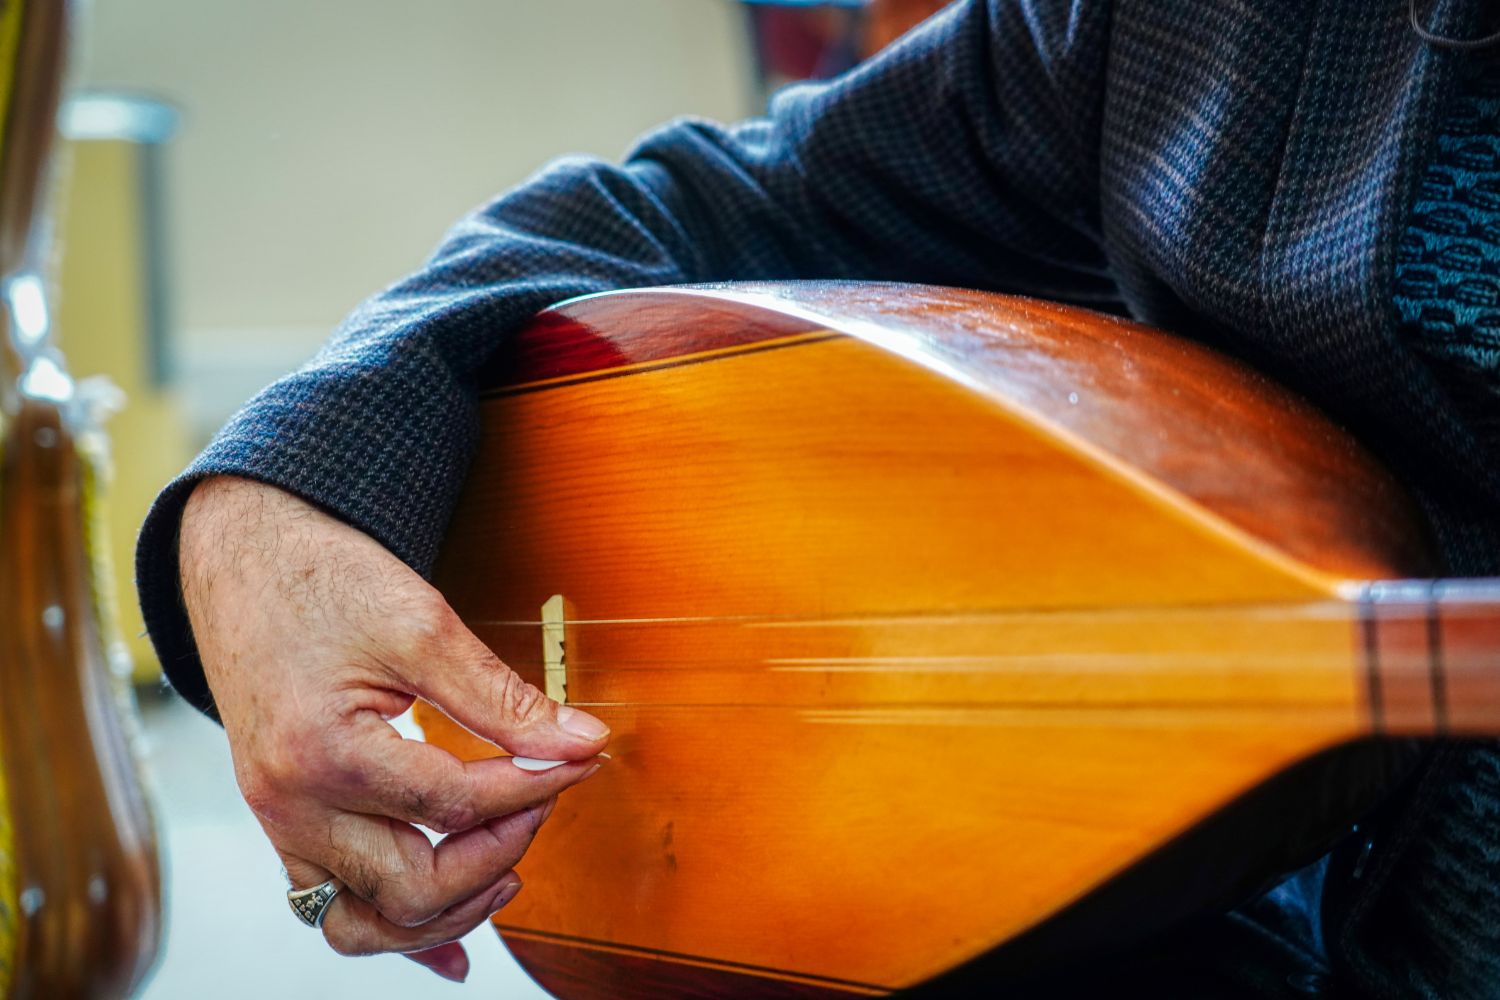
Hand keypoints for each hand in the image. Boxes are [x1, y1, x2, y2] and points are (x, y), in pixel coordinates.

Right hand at [179, 475, 609, 981]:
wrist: (244, 556)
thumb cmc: (323, 578)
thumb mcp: (421, 623)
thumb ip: (502, 696)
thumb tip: (581, 740)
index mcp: (322, 752)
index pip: (454, 805)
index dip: (534, 788)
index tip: (580, 761)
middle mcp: (290, 803)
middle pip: (412, 886)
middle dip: (498, 853)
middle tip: (544, 803)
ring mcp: (279, 821)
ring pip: (363, 923)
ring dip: (447, 912)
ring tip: (506, 870)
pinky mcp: (283, 822)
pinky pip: (332, 908)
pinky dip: (393, 928)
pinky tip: (451, 944)